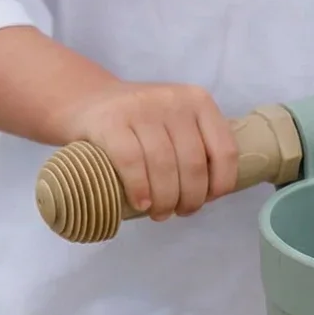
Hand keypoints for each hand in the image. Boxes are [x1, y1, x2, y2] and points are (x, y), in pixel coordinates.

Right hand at [59, 81, 238, 220]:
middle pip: (193, 164)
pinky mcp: (110, 121)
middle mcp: (173, 100)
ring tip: (160, 213)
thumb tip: (212, 192)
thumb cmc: (141, 125)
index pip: (224, 150)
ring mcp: (141, 108)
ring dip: (165, 200)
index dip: (220, 184)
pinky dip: (139, 189)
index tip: (207, 200)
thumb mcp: (177, 124)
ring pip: (164, 166)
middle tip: (179, 212)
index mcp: (199, 101)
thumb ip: (197, 147)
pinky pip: (132, 162)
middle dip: (190, 199)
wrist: (89, 102)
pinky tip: (141, 203)